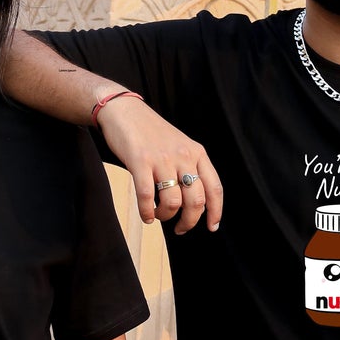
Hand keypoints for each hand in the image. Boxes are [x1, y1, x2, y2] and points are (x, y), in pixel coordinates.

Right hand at [96, 95, 221, 234]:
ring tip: (159, 215)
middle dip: (189, 221)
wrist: (124, 111)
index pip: (214, 188)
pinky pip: (147, 196)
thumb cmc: (151, 133)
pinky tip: (146, 215)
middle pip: (196, 200)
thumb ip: (189, 168)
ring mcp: (162, 158)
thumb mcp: (180, 145)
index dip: (215, 211)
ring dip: (166, 216)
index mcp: (197, 153)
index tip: (212, 227)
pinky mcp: (140, 161)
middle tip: (180, 229)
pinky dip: (147, 212)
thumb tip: (194, 202)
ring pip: (173, 202)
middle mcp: (183, 156)